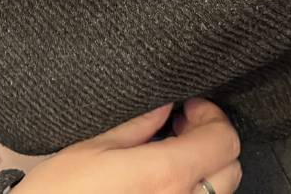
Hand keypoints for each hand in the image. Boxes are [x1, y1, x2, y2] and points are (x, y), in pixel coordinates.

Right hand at [12, 98, 241, 193]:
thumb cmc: (60, 193)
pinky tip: (161, 177)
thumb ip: (137, 125)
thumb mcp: (92, 148)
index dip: (211, 116)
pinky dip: (190, 187)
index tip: (189, 105)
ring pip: (218, 192)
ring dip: (204, 166)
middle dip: (212, 139)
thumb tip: (164, 105)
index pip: (223, 141)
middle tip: (181, 124)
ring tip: (170, 150)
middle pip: (230, 168)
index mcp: (166, 175)